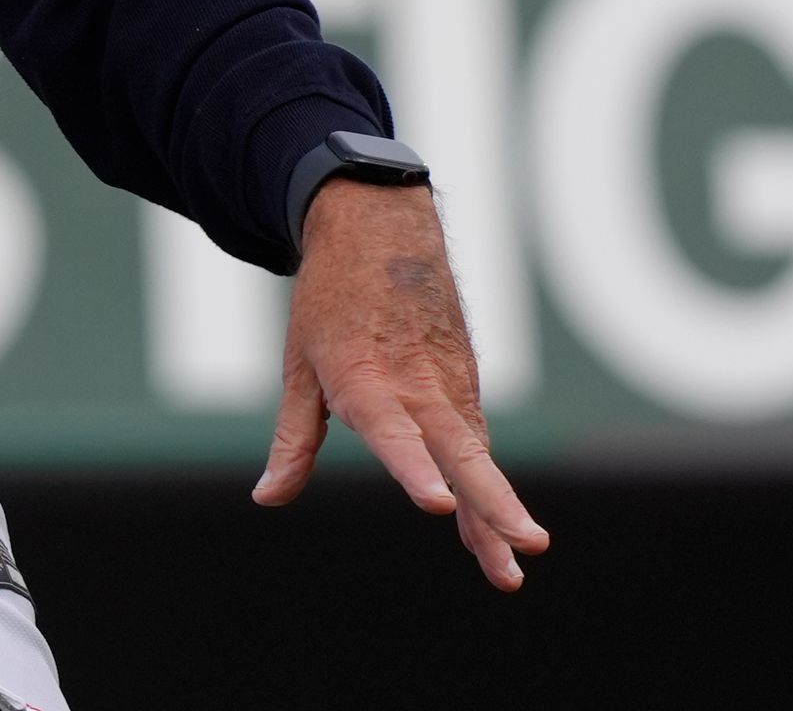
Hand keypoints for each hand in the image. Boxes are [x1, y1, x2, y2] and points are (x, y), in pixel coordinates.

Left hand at [254, 180, 549, 591]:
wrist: (379, 228)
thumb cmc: (329, 301)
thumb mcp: (299, 365)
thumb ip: (294, 440)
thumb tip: (267, 497)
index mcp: (366, 378)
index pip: (394, 435)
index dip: (414, 471)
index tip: (439, 506)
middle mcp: (417, 385)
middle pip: (461, 453)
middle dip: (494, 505)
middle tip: (525, 546)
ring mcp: (449, 384)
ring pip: (479, 456)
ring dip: (501, 511)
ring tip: (519, 565)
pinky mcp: (466, 383)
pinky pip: (478, 443)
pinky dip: (488, 489)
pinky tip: (499, 535)